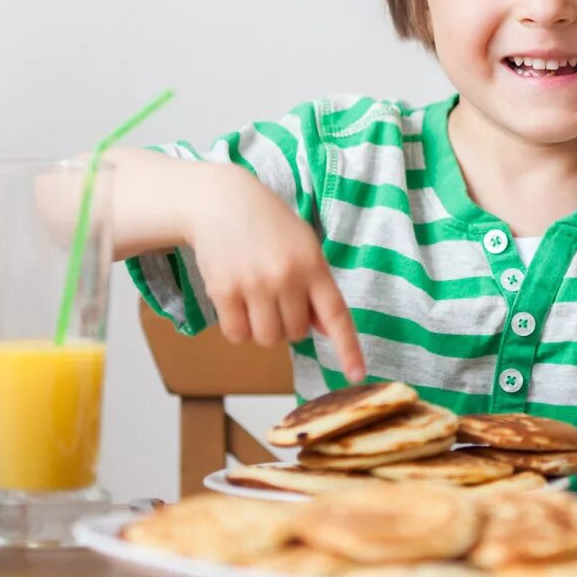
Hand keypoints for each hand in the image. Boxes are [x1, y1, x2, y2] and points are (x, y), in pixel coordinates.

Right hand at [189, 177, 365, 382]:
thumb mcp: (303, 245)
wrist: (220, 200)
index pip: (336, 316)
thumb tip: (323, 329)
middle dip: (287, 322)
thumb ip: (315, 287)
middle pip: (295, 334)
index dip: (348, 349)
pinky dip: (237, 327)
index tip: (357, 375)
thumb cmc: (267, 224)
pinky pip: (237, 335)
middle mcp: (287, 277)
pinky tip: (236, 300)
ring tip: (255, 297)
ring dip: (262, 327)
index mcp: (313, 265)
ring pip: (267, 339)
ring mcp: (255, 284)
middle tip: (275, 294)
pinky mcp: (224, 291)